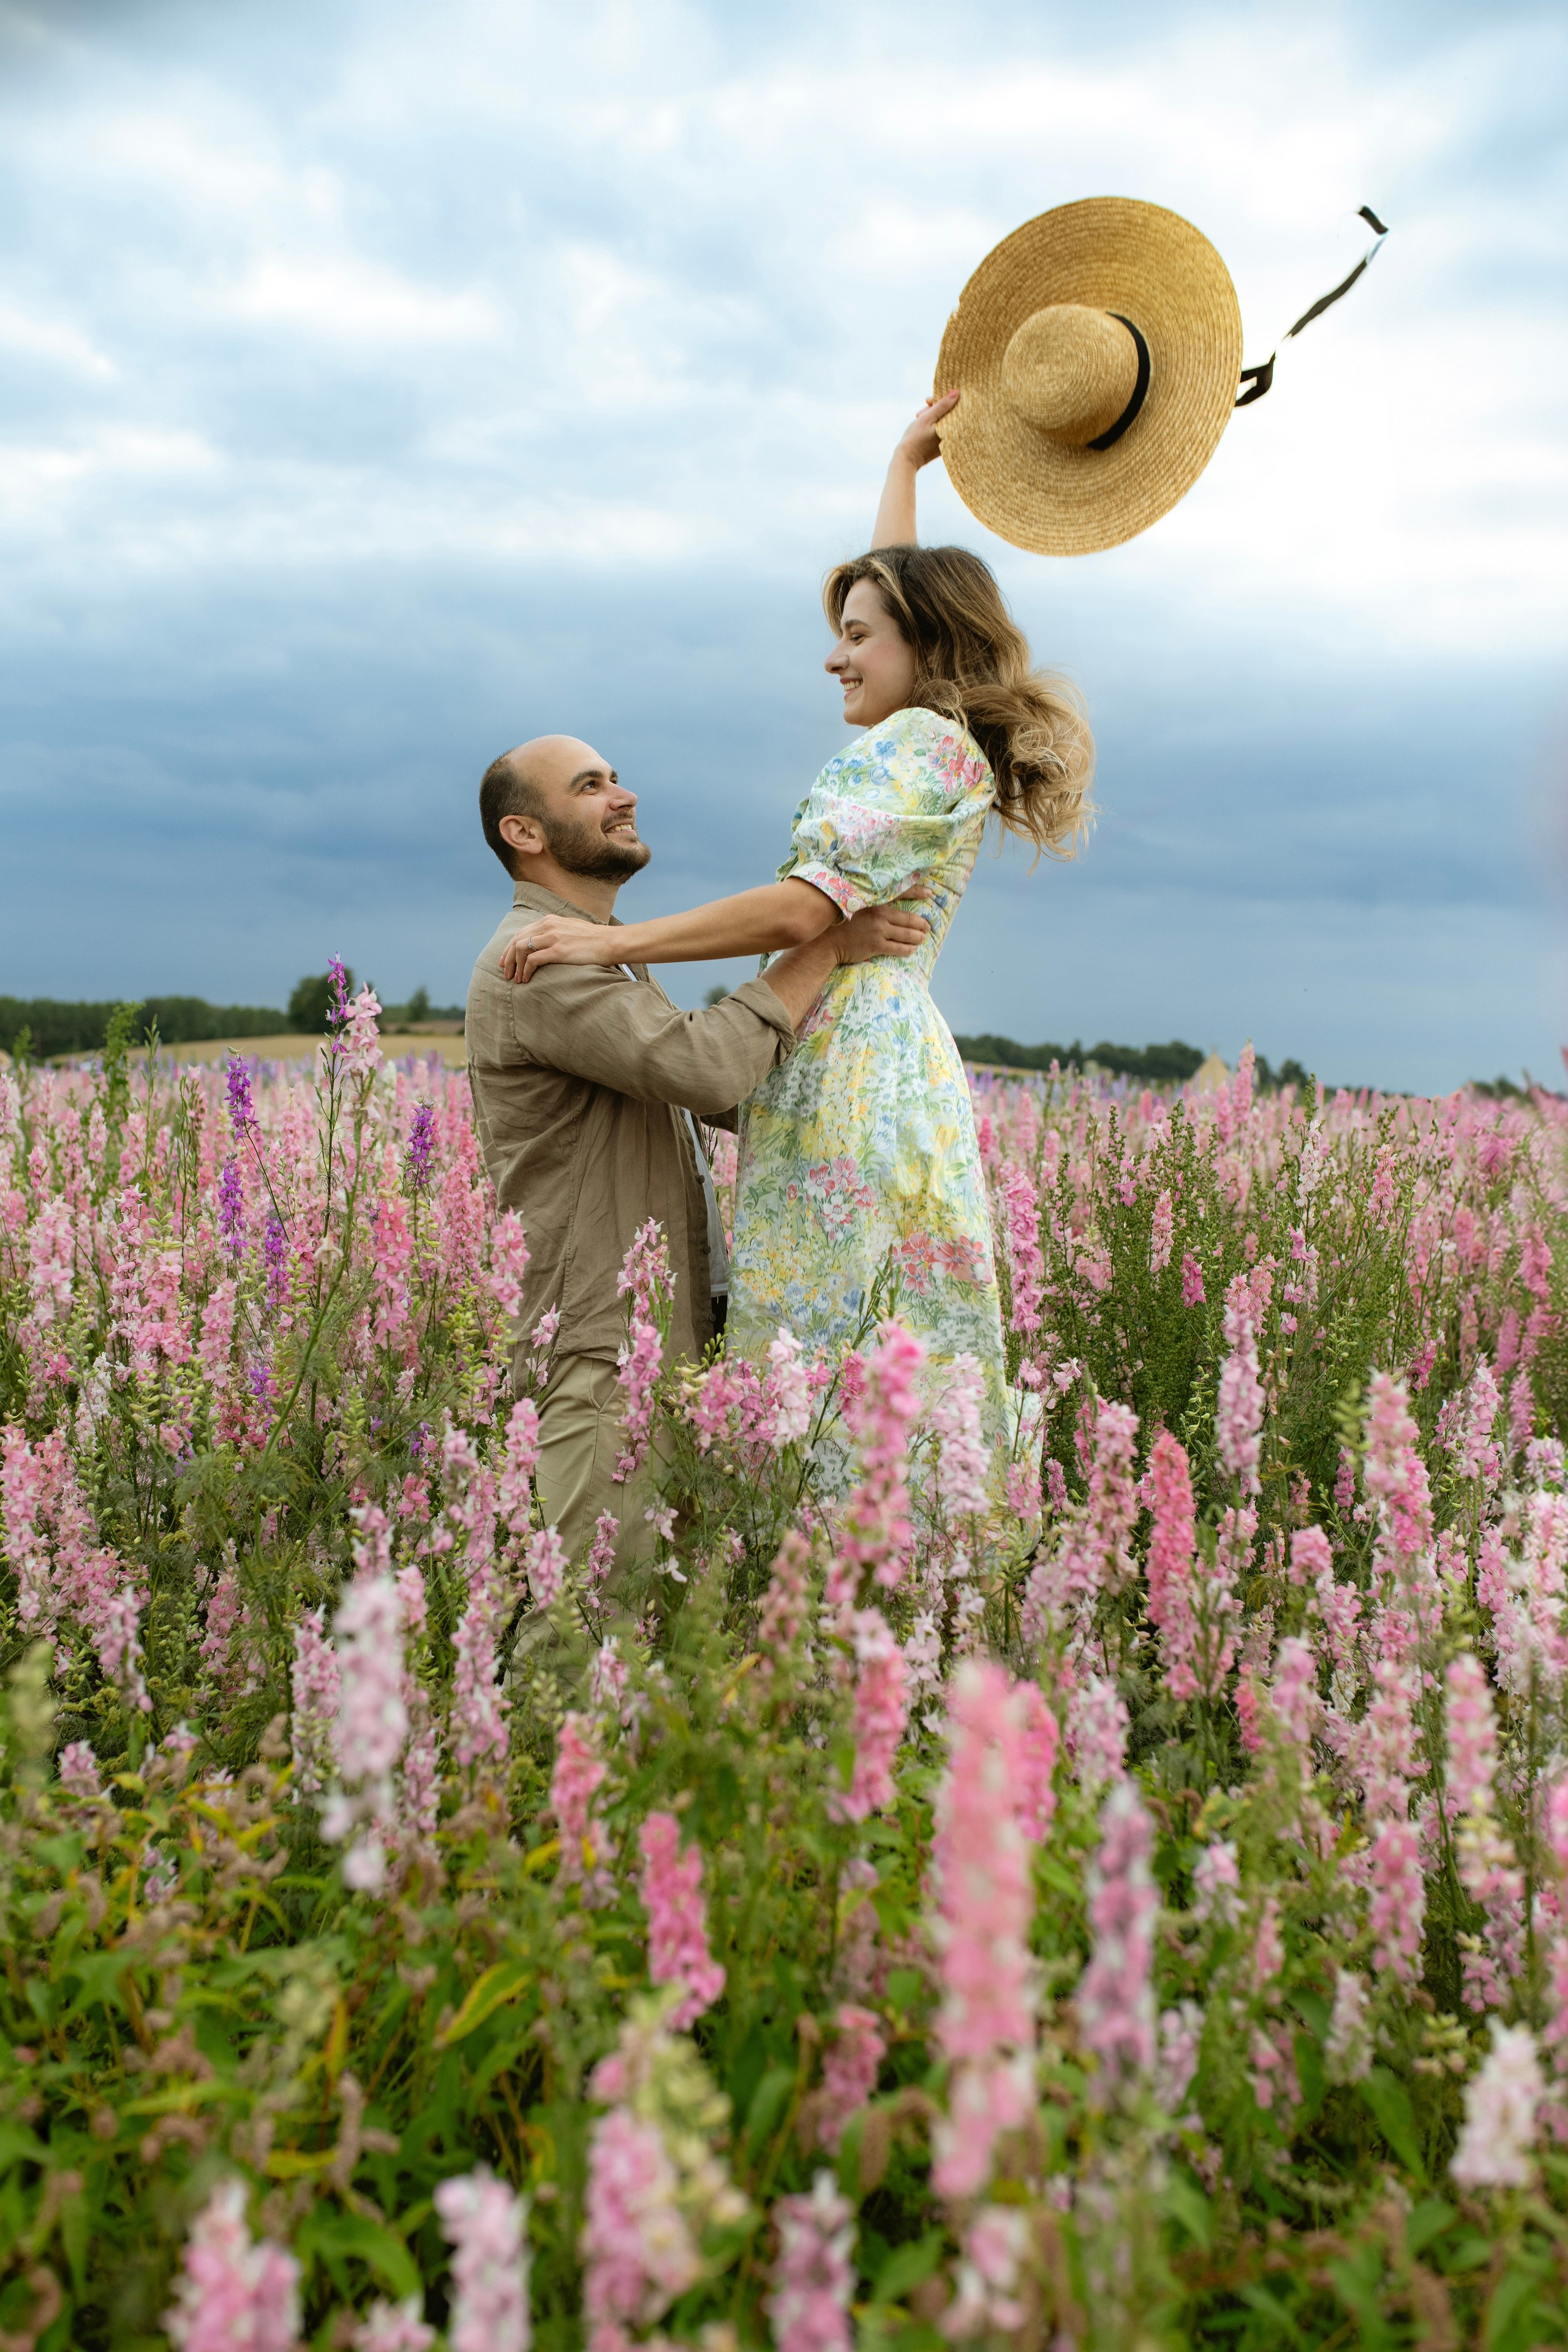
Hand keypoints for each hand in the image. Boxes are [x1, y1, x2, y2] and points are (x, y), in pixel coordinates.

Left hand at [500, 916, 617, 982]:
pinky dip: (526, 970)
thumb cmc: (594, 939)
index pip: (521, 932)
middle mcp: (548, 926)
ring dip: (516, 966)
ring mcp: (552, 937)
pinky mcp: (558, 951)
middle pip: (517, 940)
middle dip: (508, 958)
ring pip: (521, 949)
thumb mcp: (571, 928)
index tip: (506, 961)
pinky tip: (527, 979)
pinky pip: (533, 960)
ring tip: (516, 979)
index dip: (510, 948)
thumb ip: (556, 931)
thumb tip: (545, 941)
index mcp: (550, 920)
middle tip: (506, 973)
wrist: (610, 942)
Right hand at [832, 887, 931, 966]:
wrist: (827, 941)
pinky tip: (912, 949)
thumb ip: (872, 902)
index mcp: (875, 900)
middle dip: (921, 923)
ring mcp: (879, 930)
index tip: (930, 893)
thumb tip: (889, 903)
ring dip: (918, 937)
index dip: (918, 892)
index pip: (902, 892)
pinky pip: (899, 948)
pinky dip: (908, 949)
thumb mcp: (856, 905)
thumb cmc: (841, 922)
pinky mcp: (877, 945)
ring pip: (907, 934)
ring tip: (922, 938)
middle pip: (909, 918)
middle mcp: (879, 913)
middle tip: (928, 926)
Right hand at [893, 390, 958, 471]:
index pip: (953, 406)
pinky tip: (923, 426)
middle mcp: (954, 435)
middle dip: (934, 408)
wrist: (907, 460)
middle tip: (920, 413)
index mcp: (952, 428)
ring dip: (932, 416)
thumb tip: (957, 393)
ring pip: (943, 420)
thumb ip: (942, 405)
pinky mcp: (944, 444)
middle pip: (948, 413)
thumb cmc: (915, 438)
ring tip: (919, 419)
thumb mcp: (927, 418)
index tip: (928, 402)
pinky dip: (934, 424)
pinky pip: (942, 428)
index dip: (940, 400)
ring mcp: (949, 440)